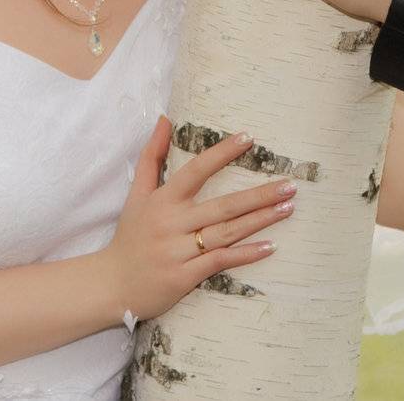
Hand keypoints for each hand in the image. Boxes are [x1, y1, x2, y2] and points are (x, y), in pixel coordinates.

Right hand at [101, 114, 292, 322]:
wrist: (113, 283)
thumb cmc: (130, 235)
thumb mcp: (138, 193)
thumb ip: (152, 156)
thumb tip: (165, 120)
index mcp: (163, 200)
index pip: (196, 170)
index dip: (222, 153)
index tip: (249, 138)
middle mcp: (173, 223)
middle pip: (223, 205)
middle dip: (259, 195)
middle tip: (289, 185)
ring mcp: (179, 251)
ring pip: (226, 232)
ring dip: (260, 220)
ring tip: (287, 208)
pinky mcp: (185, 276)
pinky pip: (220, 262)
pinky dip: (246, 254)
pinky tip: (270, 246)